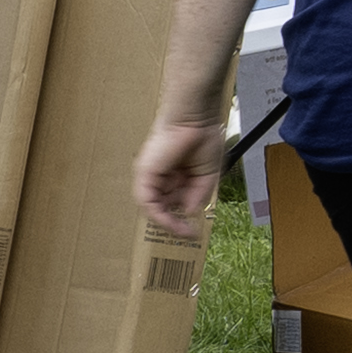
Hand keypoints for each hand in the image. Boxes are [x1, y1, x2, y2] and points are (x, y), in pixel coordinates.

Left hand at [135, 113, 221, 241]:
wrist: (196, 118)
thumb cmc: (203, 138)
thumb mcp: (206, 176)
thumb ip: (198, 196)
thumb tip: (189, 213)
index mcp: (173, 174)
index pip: (172, 202)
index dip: (182, 218)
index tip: (193, 232)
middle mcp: (159, 176)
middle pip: (164, 206)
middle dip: (176, 220)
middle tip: (189, 234)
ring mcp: (150, 175)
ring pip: (153, 208)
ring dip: (169, 221)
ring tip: (184, 231)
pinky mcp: (145, 174)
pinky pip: (147, 202)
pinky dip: (159, 215)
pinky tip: (173, 223)